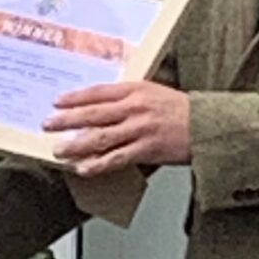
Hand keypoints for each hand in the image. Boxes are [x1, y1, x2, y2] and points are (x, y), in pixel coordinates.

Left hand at [49, 80, 190, 174]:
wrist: (210, 125)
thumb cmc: (182, 111)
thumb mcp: (154, 94)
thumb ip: (129, 98)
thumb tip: (102, 105)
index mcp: (136, 90)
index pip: (98, 92)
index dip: (75, 98)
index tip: (57, 102)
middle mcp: (136, 108)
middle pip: (94, 113)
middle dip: (67, 120)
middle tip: (48, 124)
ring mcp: (141, 129)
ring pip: (101, 137)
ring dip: (76, 145)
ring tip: (60, 150)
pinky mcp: (148, 149)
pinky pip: (117, 158)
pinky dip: (98, 164)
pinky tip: (84, 168)